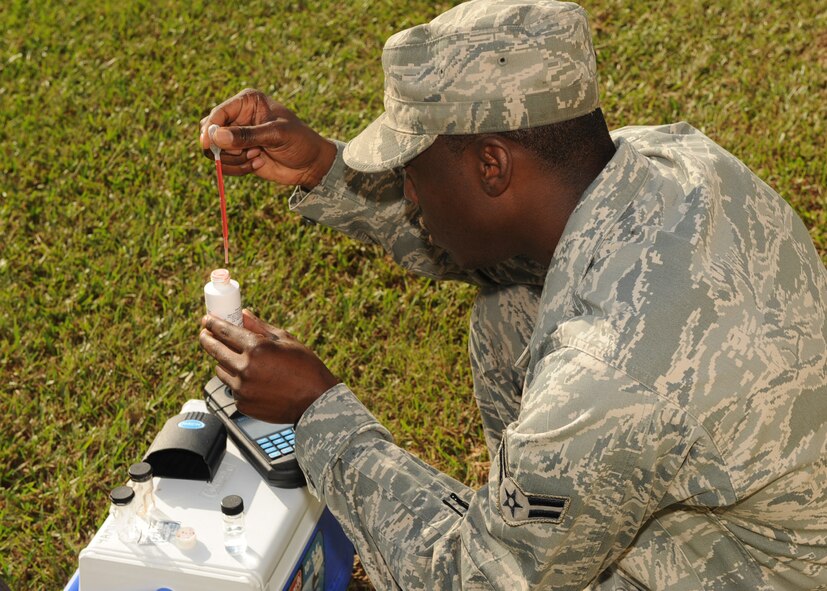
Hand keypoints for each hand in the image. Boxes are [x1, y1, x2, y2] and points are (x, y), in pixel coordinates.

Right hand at [199, 88, 336, 188]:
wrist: (311, 164)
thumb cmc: (299, 142)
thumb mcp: (276, 135)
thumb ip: (247, 135)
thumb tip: (217, 137)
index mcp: (247, 102)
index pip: (218, 113)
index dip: (211, 128)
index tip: (208, 144)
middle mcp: (239, 118)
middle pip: (210, 131)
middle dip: (223, 147)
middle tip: (243, 153)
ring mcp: (237, 138)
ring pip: (216, 151)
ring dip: (234, 159)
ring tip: (258, 156)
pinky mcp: (239, 155)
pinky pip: (225, 165)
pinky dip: (238, 168)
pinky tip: (258, 163)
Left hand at [199, 309, 340, 423]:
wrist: (316, 402)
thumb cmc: (307, 369)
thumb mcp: (286, 341)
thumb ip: (260, 327)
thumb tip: (244, 315)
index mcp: (257, 348)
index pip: (225, 331)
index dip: (212, 323)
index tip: (207, 320)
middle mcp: (245, 368)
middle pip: (215, 350)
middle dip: (208, 339)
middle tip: (205, 334)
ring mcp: (242, 389)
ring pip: (221, 370)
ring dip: (224, 362)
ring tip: (237, 359)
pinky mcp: (242, 404)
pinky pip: (232, 388)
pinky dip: (238, 381)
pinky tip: (254, 380)